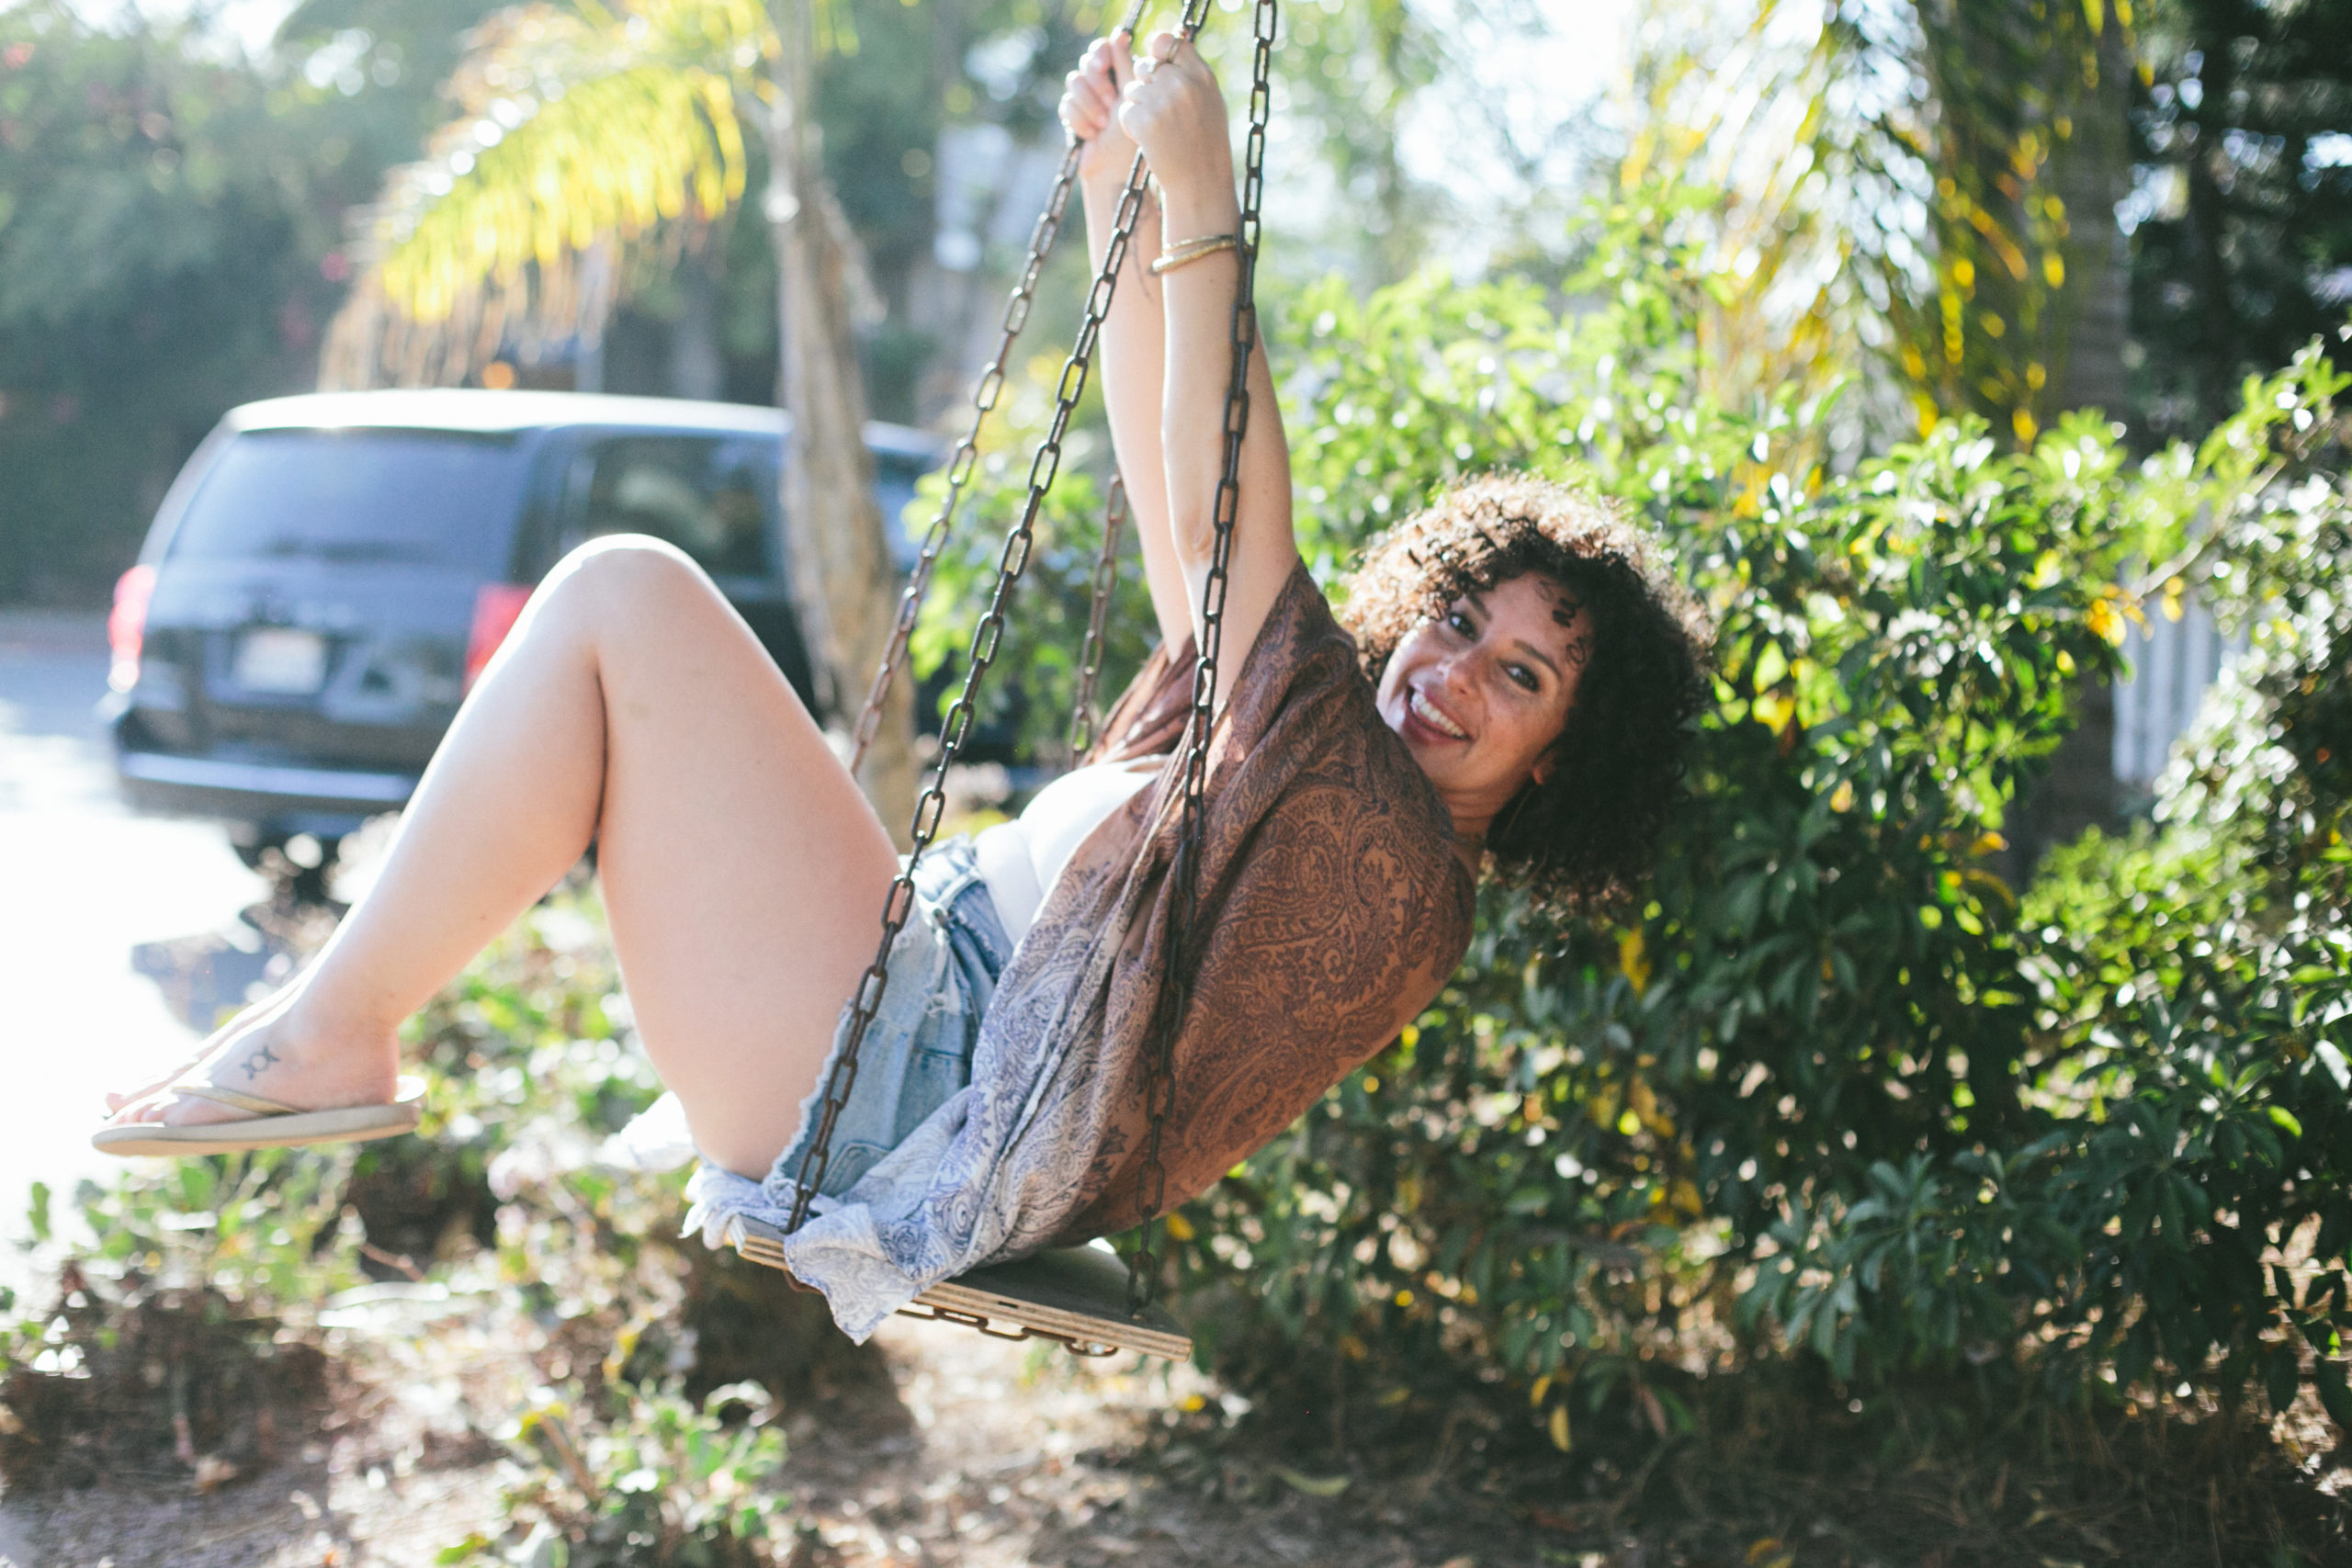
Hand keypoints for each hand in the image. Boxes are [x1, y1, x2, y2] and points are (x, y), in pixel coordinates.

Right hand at [1059, 31, 1141, 187]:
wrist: (1115, 171)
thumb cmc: (1132, 138)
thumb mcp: (1133, 99)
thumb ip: (1127, 67)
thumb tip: (1120, 36)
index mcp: (1120, 76)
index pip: (1103, 48)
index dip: (1099, 54)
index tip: (1103, 65)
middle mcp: (1102, 85)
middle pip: (1086, 63)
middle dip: (1096, 85)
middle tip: (1109, 105)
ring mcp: (1086, 100)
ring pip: (1074, 81)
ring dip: (1089, 105)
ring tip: (1103, 126)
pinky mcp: (1072, 115)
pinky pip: (1066, 104)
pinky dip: (1080, 121)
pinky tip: (1091, 135)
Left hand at [1115, 31, 1234, 209]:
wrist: (1200, 183)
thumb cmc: (1206, 144)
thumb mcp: (1209, 101)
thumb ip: (1189, 72)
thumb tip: (1161, 43)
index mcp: (1201, 75)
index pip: (1170, 42)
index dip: (1159, 54)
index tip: (1160, 71)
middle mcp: (1181, 82)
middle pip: (1145, 66)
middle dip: (1146, 86)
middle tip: (1162, 112)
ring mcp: (1161, 100)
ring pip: (1132, 90)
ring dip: (1139, 108)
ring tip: (1160, 130)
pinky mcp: (1142, 119)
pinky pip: (1124, 110)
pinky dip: (1131, 126)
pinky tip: (1150, 141)